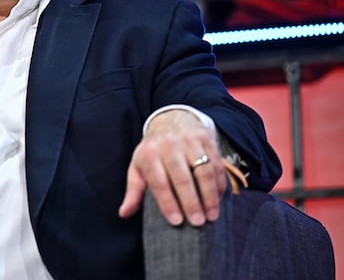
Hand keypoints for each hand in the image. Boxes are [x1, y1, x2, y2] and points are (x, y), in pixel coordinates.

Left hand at [118, 109, 227, 225]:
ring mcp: (189, 140)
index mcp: (149, 154)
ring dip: (209, 196)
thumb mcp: (138, 167)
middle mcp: (169, 145)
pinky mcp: (206, 138)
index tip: (176, 221)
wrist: (170, 121)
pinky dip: (219, 183)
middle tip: (197, 223)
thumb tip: (124, 213)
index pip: (159, 181)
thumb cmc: (153, 151)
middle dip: (191, 202)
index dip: (167, 202)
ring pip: (203, 171)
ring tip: (211, 216)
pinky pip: (216, 164)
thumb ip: (133, 191)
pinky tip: (218, 199)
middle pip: (182, 177)